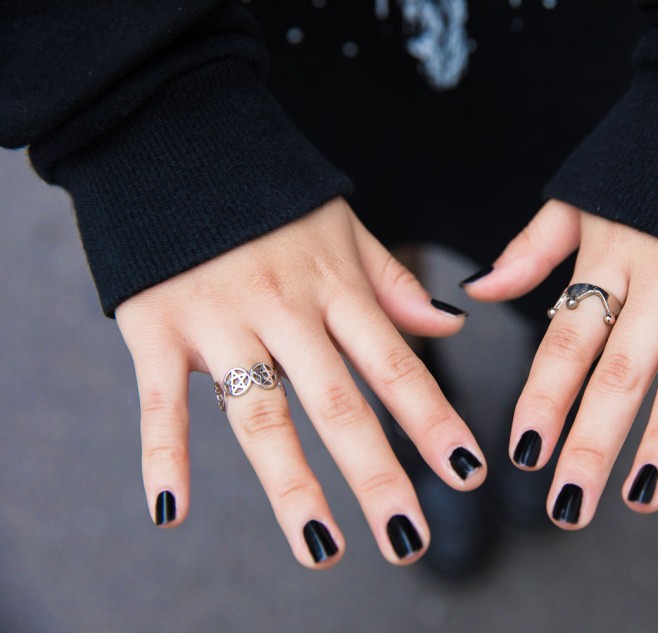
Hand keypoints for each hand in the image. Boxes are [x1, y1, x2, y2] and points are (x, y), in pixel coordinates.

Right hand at [115, 197, 485, 565]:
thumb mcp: (343, 229)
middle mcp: (285, 310)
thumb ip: (393, 284)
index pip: (394, 365)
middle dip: (377, 475)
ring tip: (322, 548)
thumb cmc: (269, 199)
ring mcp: (220, 322)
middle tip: (407, 538)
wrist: (175, 143)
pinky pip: (160, 401)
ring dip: (292, 486)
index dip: (433, 420)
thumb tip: (451, 326)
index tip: (467, 472)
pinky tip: (171, 511)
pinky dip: (161, 455)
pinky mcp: (156, 329)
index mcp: (335, 288)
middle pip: (338, 404)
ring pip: (260, 414)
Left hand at [464, 200, 657, 527]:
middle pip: (622, 366)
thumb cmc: (654, 158)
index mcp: (610, 255)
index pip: (568, 338)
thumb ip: (533, 248)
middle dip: (593, 440)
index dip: (545, 395)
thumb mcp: (584, 195)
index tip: (523, 453)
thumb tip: (476, 290)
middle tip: (568, 506)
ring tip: (643, 494)